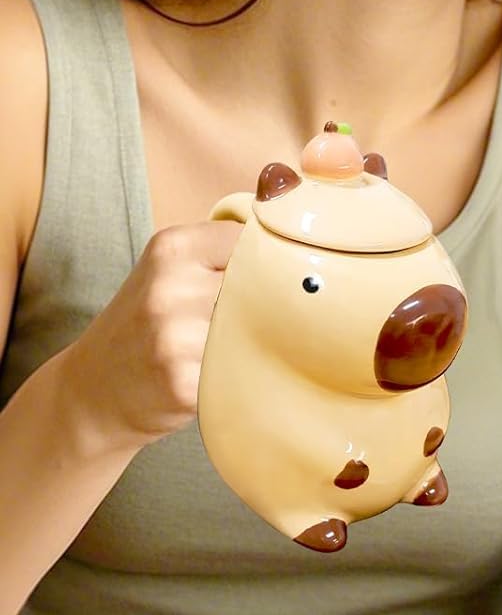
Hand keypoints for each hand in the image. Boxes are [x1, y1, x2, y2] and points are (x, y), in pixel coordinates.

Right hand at [60, 221, 242, 452]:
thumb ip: (222, 249)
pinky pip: (243, 368)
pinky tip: (220, 372)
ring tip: (230, 344)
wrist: (91, 392)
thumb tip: (297, 222)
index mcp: (172, 248)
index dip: (263, 261)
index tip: (259, 277)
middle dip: (262, 301)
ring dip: (254, 338)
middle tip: (249, 316)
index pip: (253, 239)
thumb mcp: (169, 269)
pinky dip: (242, 371)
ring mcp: (174, 337)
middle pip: (260, 283)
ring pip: (256, 326)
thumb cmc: (145, 324)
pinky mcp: (185, 383)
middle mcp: (170, 288)